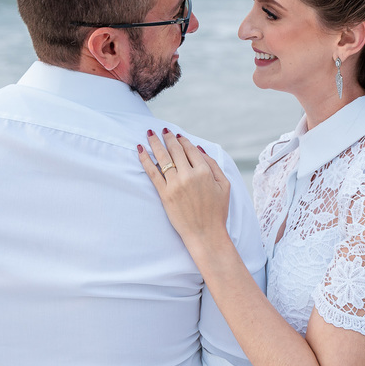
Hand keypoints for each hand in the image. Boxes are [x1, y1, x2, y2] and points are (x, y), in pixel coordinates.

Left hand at [138, 128, 230, 249]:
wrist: (205, 233)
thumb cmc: (217, 211)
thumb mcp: (224, 185)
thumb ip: (213, 164)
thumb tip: (199, 148)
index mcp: (205, 172)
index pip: (190, 150)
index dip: (183, 141)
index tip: (177, 136)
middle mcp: (189, 175)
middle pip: (175, 151)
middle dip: (168, 138)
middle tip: (163, 131)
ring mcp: (175, 184)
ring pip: (162, 158)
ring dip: (155, 143)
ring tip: (150, 134)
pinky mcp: (164, 194)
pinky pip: (152, 173)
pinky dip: (145, 160)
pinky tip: (140, 150)